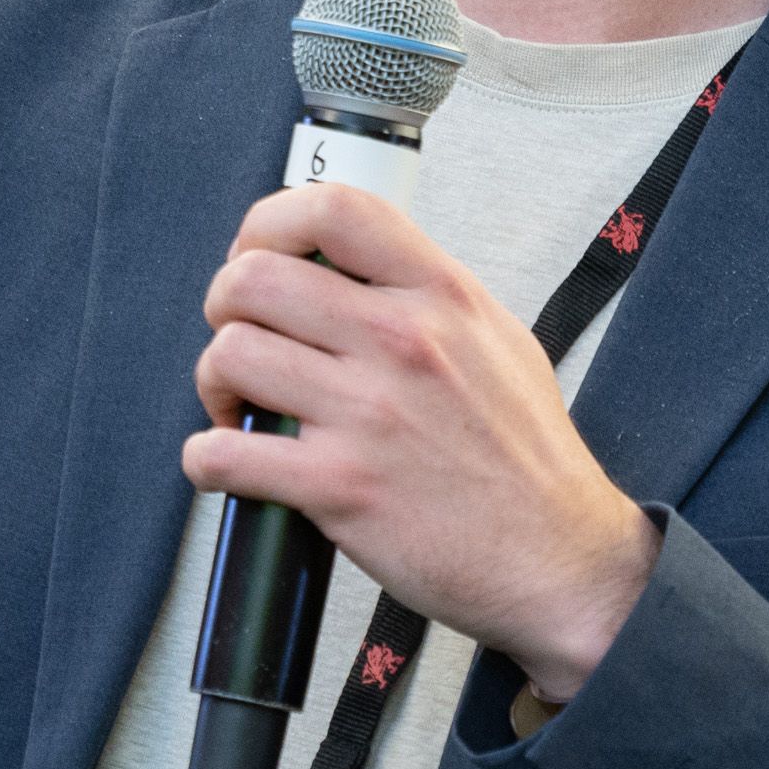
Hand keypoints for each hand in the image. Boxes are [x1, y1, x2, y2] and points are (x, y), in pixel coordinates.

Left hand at [189, 183, 659, 702]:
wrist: (560, 560)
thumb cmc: (527, 459)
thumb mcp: (498, 340)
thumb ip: (426, 296)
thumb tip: (350, 269)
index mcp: (442, 296)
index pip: (334, 208)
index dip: (268, 223)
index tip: (257, 255)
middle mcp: (404, 343)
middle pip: (254, 278)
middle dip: (224, 305)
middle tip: (240, 338)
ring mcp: (369, 414)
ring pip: (230, 355)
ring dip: (214, 383)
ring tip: (239, 407)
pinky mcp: (340, 487)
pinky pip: (224, 454)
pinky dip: (208, 461)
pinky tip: (233, 464)